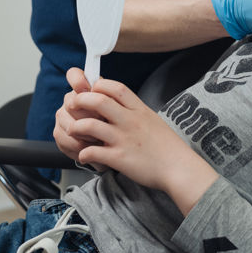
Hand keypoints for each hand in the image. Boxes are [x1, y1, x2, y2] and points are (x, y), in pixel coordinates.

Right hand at [53, 68, 105, 168]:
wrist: (111, 145)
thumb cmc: (114, 123)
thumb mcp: (116, 109)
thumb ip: (107, 95)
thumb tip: (97, 86)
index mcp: (85, 89)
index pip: (74, 75)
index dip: (78, 80)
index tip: (85, 87)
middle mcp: (70, 100)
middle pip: (73, 102)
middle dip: (90, 115)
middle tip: (103, 122)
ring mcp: (62, 116)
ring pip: (70, 122)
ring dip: (87, 133)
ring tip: (100, 138)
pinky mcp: (58, 133)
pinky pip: (65, 138)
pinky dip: (80, 145)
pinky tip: (90, 146)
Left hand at [58, 75, 216, 213]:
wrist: (179, 167)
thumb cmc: (167, 146)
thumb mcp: (152, 119)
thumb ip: (135, 111)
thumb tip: (118, 104)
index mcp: (139, 109)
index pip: (115, 87)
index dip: (99, 85)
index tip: (91, 89)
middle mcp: (130, 121)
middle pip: (98, 100)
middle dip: (80, 100)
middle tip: (72, 105)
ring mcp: (124, 139)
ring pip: (90, 125)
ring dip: (76, 127)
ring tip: (73, 130)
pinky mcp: (120, 158)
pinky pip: (93, 152)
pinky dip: (83, 153)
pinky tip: (84, 155)